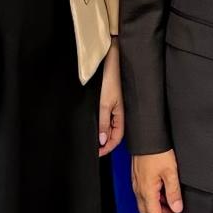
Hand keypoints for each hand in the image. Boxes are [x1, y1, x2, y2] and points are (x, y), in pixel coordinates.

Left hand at [97, 41, 123, 156]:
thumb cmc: (109, 78)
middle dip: (105, 142)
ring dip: (102, 132)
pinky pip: (107, 115)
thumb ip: (103, 123)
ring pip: (109, 124)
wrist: (110, 59)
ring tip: (92, 138)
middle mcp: (119, 111)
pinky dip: (101, 122)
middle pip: (114, 132)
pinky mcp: (109, 98)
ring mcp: (114, 104)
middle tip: (93, 148)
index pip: (117, 137)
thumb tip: (102, 141)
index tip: (97, 153)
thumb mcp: (104, 104)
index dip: (108, 147)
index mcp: (121, 114)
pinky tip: (94, 123)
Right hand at [131, 149, 183, 212]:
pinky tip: (165, 197)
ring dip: (159, 211)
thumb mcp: (170, 171)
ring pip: (146, 206)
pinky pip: (145, 196)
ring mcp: (137, 184)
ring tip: (173, 211)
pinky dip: (156, 201)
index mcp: (147, 191)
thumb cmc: (156, 150)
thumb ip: (174, 192)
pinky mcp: (138, 178)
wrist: (146, 136)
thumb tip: (177, 208)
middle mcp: (139, 190)